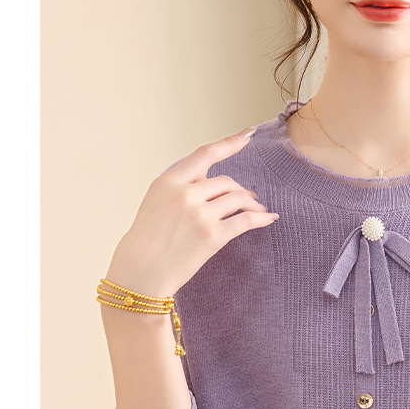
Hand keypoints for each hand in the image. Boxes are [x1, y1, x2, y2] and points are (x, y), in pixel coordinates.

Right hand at [104, 128, 277, 297]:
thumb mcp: (156, 202)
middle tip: (249, 198)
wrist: (140, 273)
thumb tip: (210, 181)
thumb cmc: (147, 241)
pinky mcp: (212, 236)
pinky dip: (261, 218)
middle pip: (226, 181)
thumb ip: (180, 187)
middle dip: (240, 189)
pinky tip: (269, 218)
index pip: (204, 154)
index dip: (229, 143)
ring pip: (238, 198)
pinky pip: (245, 221)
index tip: (247, 135)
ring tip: (258, 209)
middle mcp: (185, 194)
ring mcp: (200, 214)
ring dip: (252, 203)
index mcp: (169, 181)